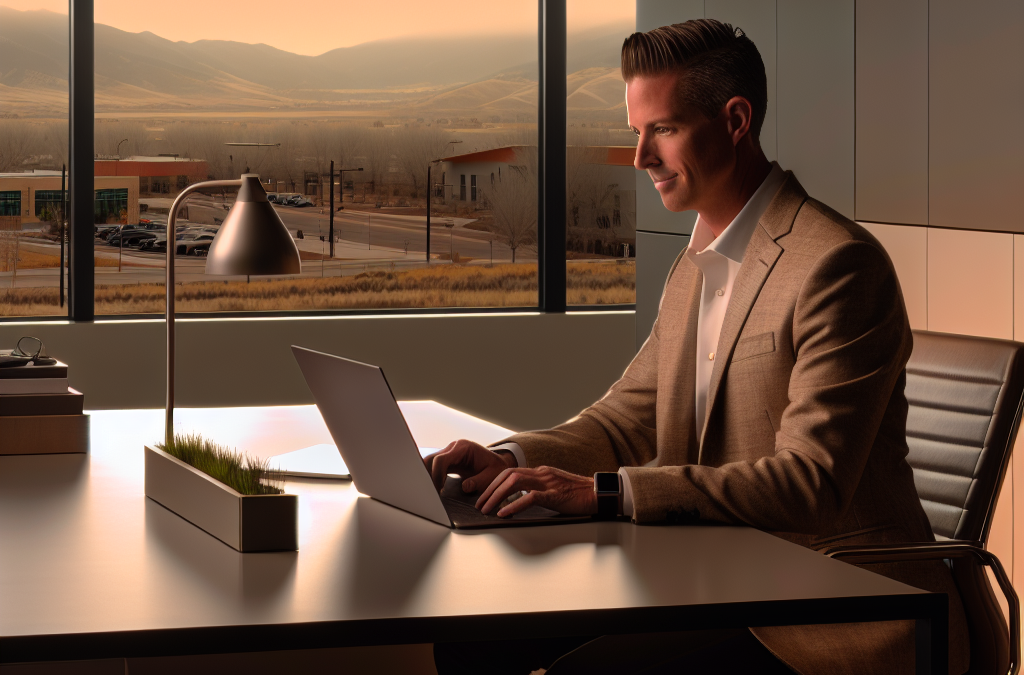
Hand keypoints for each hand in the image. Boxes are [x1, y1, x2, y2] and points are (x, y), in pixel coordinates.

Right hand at [423, 439, 515, 493]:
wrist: (498, 464)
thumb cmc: (496, 469)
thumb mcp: (491, 476)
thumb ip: (479, 482)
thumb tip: (465, 487)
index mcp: (463, 448)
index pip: (441, 459)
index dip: (436, 475)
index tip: (438, 490)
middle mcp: (454, 448)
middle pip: (431, 459)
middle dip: (428, 476)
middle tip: (431, 493)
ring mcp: (450, 453)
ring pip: (430, 463)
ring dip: (429, 476)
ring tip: (432, 492)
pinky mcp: (448, 460)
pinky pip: (435, 467)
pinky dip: (432, 476)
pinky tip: (435, 488)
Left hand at [476, 466, 596, 517]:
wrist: (599, 493)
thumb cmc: (579, 494)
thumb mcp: (555, 489)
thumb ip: (539, 491)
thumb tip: (520, 500)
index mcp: (541, 472)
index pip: (510, 472)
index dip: (494, 483)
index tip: (484, 495)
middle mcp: (542, 474)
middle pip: (508, 475)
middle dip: (490, 489)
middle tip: (480, 504)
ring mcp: (548, 483)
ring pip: (514, 482)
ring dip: (497, 496)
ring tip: (487, 509)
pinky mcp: (555, 494)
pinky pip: (530, 497)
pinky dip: (514, 505)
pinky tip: (505, 513)